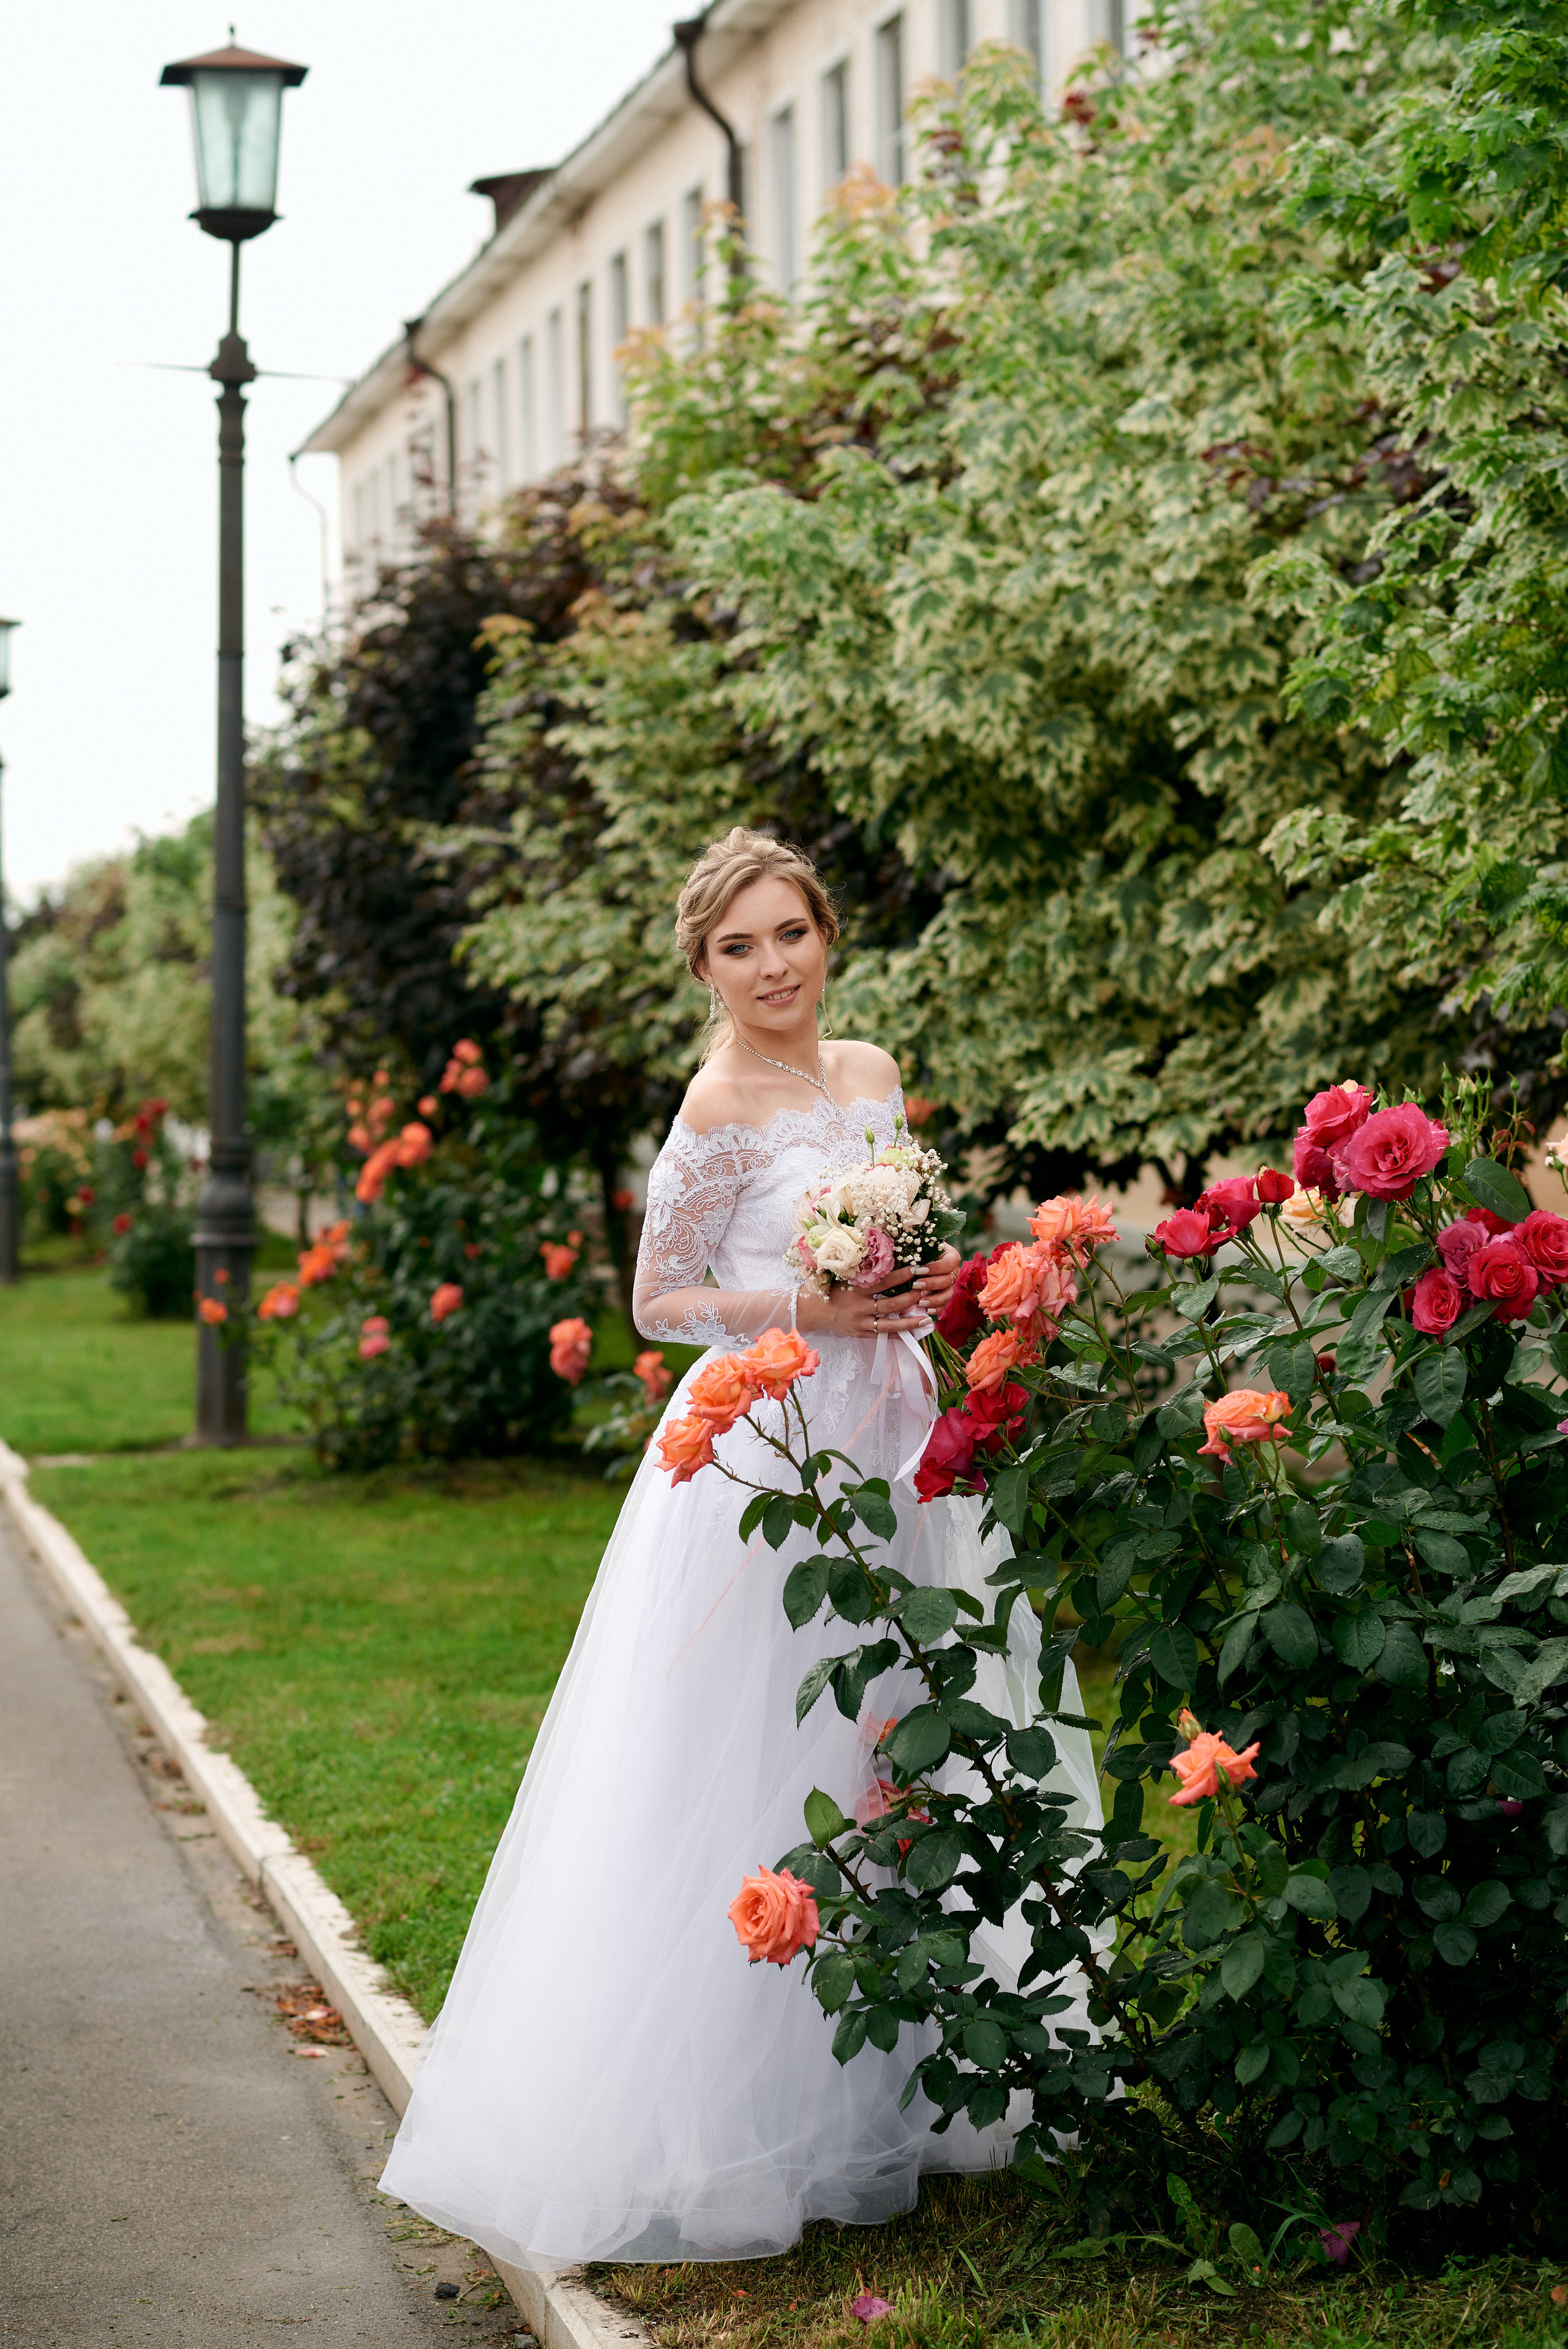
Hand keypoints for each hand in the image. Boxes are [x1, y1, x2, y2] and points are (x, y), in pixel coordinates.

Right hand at [797, 1261, 934, 1339]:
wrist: (811, 1312)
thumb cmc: (825, 1289)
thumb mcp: (839, 1275)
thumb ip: (857, 1267)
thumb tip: (878, 1252)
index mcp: (855, 1290)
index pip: (883, 1281)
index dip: (902, 1275)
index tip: (917, 1268)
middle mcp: (859, 1307)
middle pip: (890, 1304)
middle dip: (911, 1298)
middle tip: (927, 1291)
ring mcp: (860, 1323)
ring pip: (889, 1324)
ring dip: (909, 1322)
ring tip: (927, 1318)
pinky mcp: (860, 1333)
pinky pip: (882, 1336)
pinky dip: (898, 1335)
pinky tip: (912, 1333)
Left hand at [912, 1242, 960, 1320]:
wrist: (918, 1257)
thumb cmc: (918, 1248)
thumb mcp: (919, 1245)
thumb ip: (917, 1250)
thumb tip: (907, 1257)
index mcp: (951, 1256)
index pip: (948, 1263)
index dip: (934, 1268)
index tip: (917, 1270)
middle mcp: (953, 1271)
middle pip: (947, 1280)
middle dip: (931, 1284)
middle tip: (915, 1285)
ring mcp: (950, 1285)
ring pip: (948, 1295)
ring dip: (935, 1299)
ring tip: (920, 1301)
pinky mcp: (944, 1295)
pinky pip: (944, 1305)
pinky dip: (936, 1309)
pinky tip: (926, 1310)